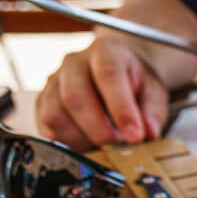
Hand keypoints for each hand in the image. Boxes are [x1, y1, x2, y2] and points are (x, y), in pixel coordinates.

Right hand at [36, 35, 167, 150]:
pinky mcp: (42, 101)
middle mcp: (73, 63)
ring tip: (104, 144)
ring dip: (81, 138)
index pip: (109, 75)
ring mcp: (53, 81)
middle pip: (75, 96)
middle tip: (119, 145)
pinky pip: (45, 126)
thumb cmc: (134, 82)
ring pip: (55, 114)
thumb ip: (153, 111)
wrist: (113, 70)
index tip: (135, 136)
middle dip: (99, 130)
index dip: (121, 109)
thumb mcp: (154, 91)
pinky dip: (66, 142)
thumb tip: (149, 133)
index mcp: (105, 52)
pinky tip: (87, 144)